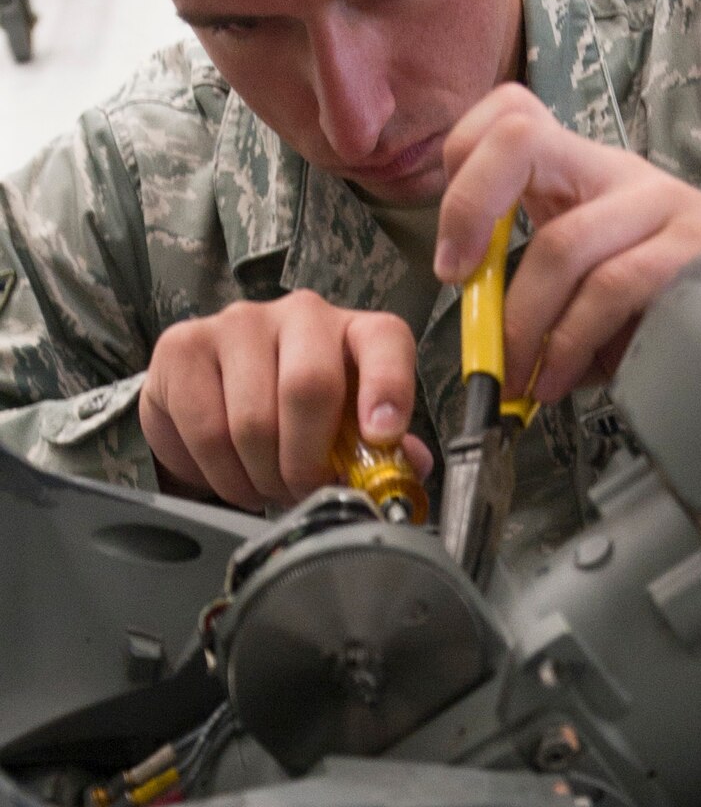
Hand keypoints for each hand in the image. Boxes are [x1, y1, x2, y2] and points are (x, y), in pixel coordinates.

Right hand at [140, 292, 432, 511]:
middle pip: (310, 386)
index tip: (382, 436)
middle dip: (307, 461)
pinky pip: (205, 430)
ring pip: (253, 420)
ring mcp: (238, 323)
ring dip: (262, 475)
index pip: (385, 341)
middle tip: (304, 491)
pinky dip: (223, 473)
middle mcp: (302, 315)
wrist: (214, 402)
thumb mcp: (347, 432)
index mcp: (356, 332)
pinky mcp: (183, 346)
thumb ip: (382, 450)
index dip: (388, 388)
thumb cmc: (297, 417)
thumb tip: (411, 466)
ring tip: (267, 485)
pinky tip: (233, 475)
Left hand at [435, 85, 700, 402]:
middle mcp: (622, 174)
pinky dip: (568, 345)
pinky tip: (560, 381)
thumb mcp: (600, 288)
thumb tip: (489, 344)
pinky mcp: (693, 251)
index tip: (454, 252)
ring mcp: (661, 205)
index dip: (461, 168)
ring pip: (561, 244)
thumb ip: (542, 296)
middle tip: (457, 279)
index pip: (509, 114)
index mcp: (590, 174)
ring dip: (522, 323)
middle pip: (519, 135)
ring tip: (518, 378)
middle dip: (467, 205)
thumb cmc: (676, 309)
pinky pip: (610, 289)